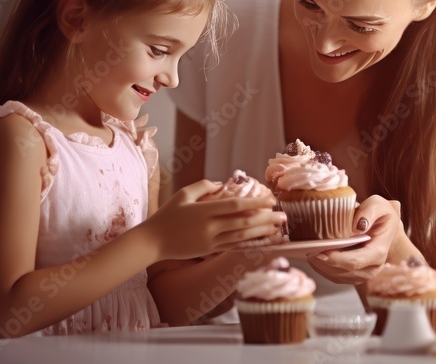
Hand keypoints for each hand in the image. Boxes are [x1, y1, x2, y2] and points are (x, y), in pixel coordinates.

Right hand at [143, 180, 285, 259]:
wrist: (152, 242)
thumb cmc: (166, 215)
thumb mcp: (183, 194)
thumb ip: (203, 186)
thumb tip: (222, 184)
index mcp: (204, 211)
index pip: (235, 205)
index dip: (256, 202)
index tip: (271, 199)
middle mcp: (209, 228)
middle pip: (244, 222)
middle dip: (266, 218)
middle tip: (283, 215)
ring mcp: (210, 242)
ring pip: (242, 237)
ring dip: (262, 232)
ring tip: (278, 227)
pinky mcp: (209, 251)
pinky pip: (233, 246)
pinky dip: (249, 243)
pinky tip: (261, 239)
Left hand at [305, 195, 402, 284]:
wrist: (385, 225)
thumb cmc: (380, 213)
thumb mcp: (378, 205)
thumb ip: (369, 212)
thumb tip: (357, 226)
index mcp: (379, 251)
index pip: (356, 260)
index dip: (336, 259)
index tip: (320, 252)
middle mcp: (373, 267)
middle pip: (345, 271)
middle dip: (325, 263)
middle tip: (308, 251)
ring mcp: (364, 273)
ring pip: (339, 276)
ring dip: (322, 267)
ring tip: (308, 253)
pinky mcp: (355, 275)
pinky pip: (337, 277)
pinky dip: (323, 269)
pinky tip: (314, 258)